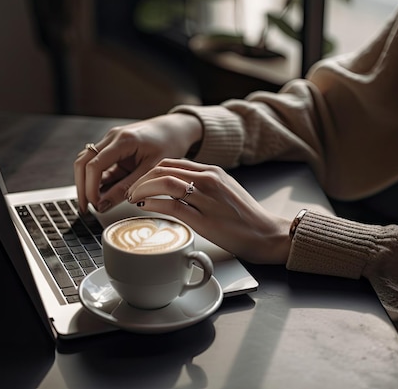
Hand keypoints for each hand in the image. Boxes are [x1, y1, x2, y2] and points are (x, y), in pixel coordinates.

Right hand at [74, 113, 201, 213]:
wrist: (176, 129)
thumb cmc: (169, 144)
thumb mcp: (151, 170)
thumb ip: (127, 188)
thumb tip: (104, 206)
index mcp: (123, 140)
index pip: (95, 165)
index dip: (91, 188)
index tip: (95, 205)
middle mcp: (112, 137)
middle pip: (83, 162)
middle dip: (82, 187)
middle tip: (85, 209)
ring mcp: (111, 141)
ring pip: (87, 162)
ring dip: (87, 183)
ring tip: (93, 204)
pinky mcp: (113, 148)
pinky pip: (99, 164)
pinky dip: (98, 179)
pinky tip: (102, 195)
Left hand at [126, 159, 291, 263]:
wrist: (266, 234)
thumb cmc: (246, 217)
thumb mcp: (225, 190)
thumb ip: (204, 185)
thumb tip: (179, 187)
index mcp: (212, 171)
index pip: (172, 163)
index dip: (150, 171)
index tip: (140, 182)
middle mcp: (209, 179)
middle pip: (163, 169)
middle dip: (141, 179)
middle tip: (131, 191)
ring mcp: (206, 198)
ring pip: (164, 183)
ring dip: (142, 189)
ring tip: (133, 199)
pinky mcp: (204, 219)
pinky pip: (171, 205)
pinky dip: (153, 203)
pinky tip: (145, 207)